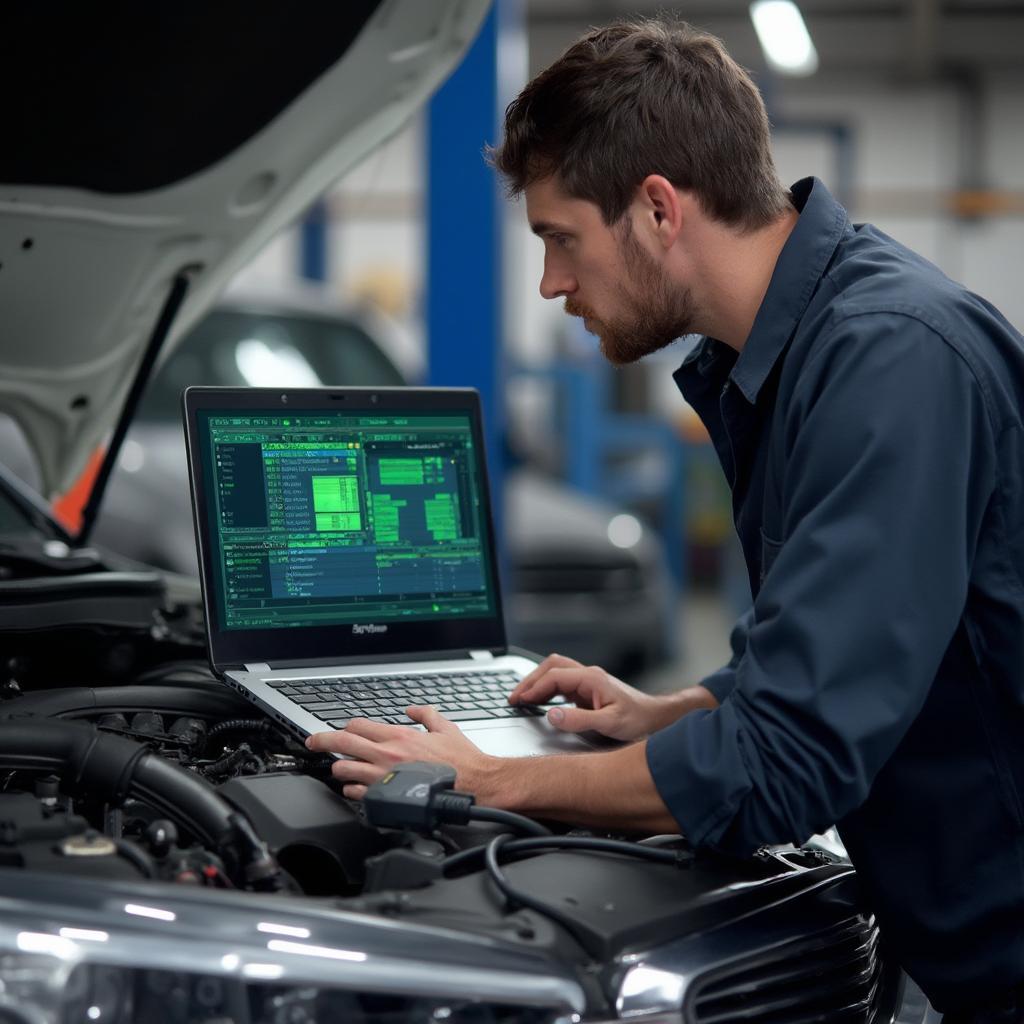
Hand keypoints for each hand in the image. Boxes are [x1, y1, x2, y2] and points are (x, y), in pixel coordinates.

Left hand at [305, 706, 497, 800]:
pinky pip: (356, 794)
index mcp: (400, 736)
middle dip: (321, 742)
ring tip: (339, 769)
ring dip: (339, 768)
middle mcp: (388, 755)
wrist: (476, 785)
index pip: (358, 725)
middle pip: (342, 744)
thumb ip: (426, 714)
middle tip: (313, 743)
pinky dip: (352, 791)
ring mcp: (384, 778)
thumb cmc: (464, 761)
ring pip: (344, 770)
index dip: (345, 727)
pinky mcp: (387, 798)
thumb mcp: (446, 727)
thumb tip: (412, 709)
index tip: (340, 730)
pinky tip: (354, 789)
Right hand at [509, 653, 717, 741]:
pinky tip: (539, 701)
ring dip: (537, 682)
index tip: (518, 701)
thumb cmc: (637, 720)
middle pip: (551, 667)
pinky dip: (546, 688)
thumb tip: (551, 716)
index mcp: (591, 679)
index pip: (554, 676)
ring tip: (521, 698)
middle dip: (530, 680)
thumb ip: (579, 720)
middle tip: (513, 698)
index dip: (534, 688)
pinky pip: (561, 682)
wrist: (656, 718)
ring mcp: (588, 681)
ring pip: (555, 671)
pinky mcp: (588, 689)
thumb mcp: (609, 724)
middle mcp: (588, 675)